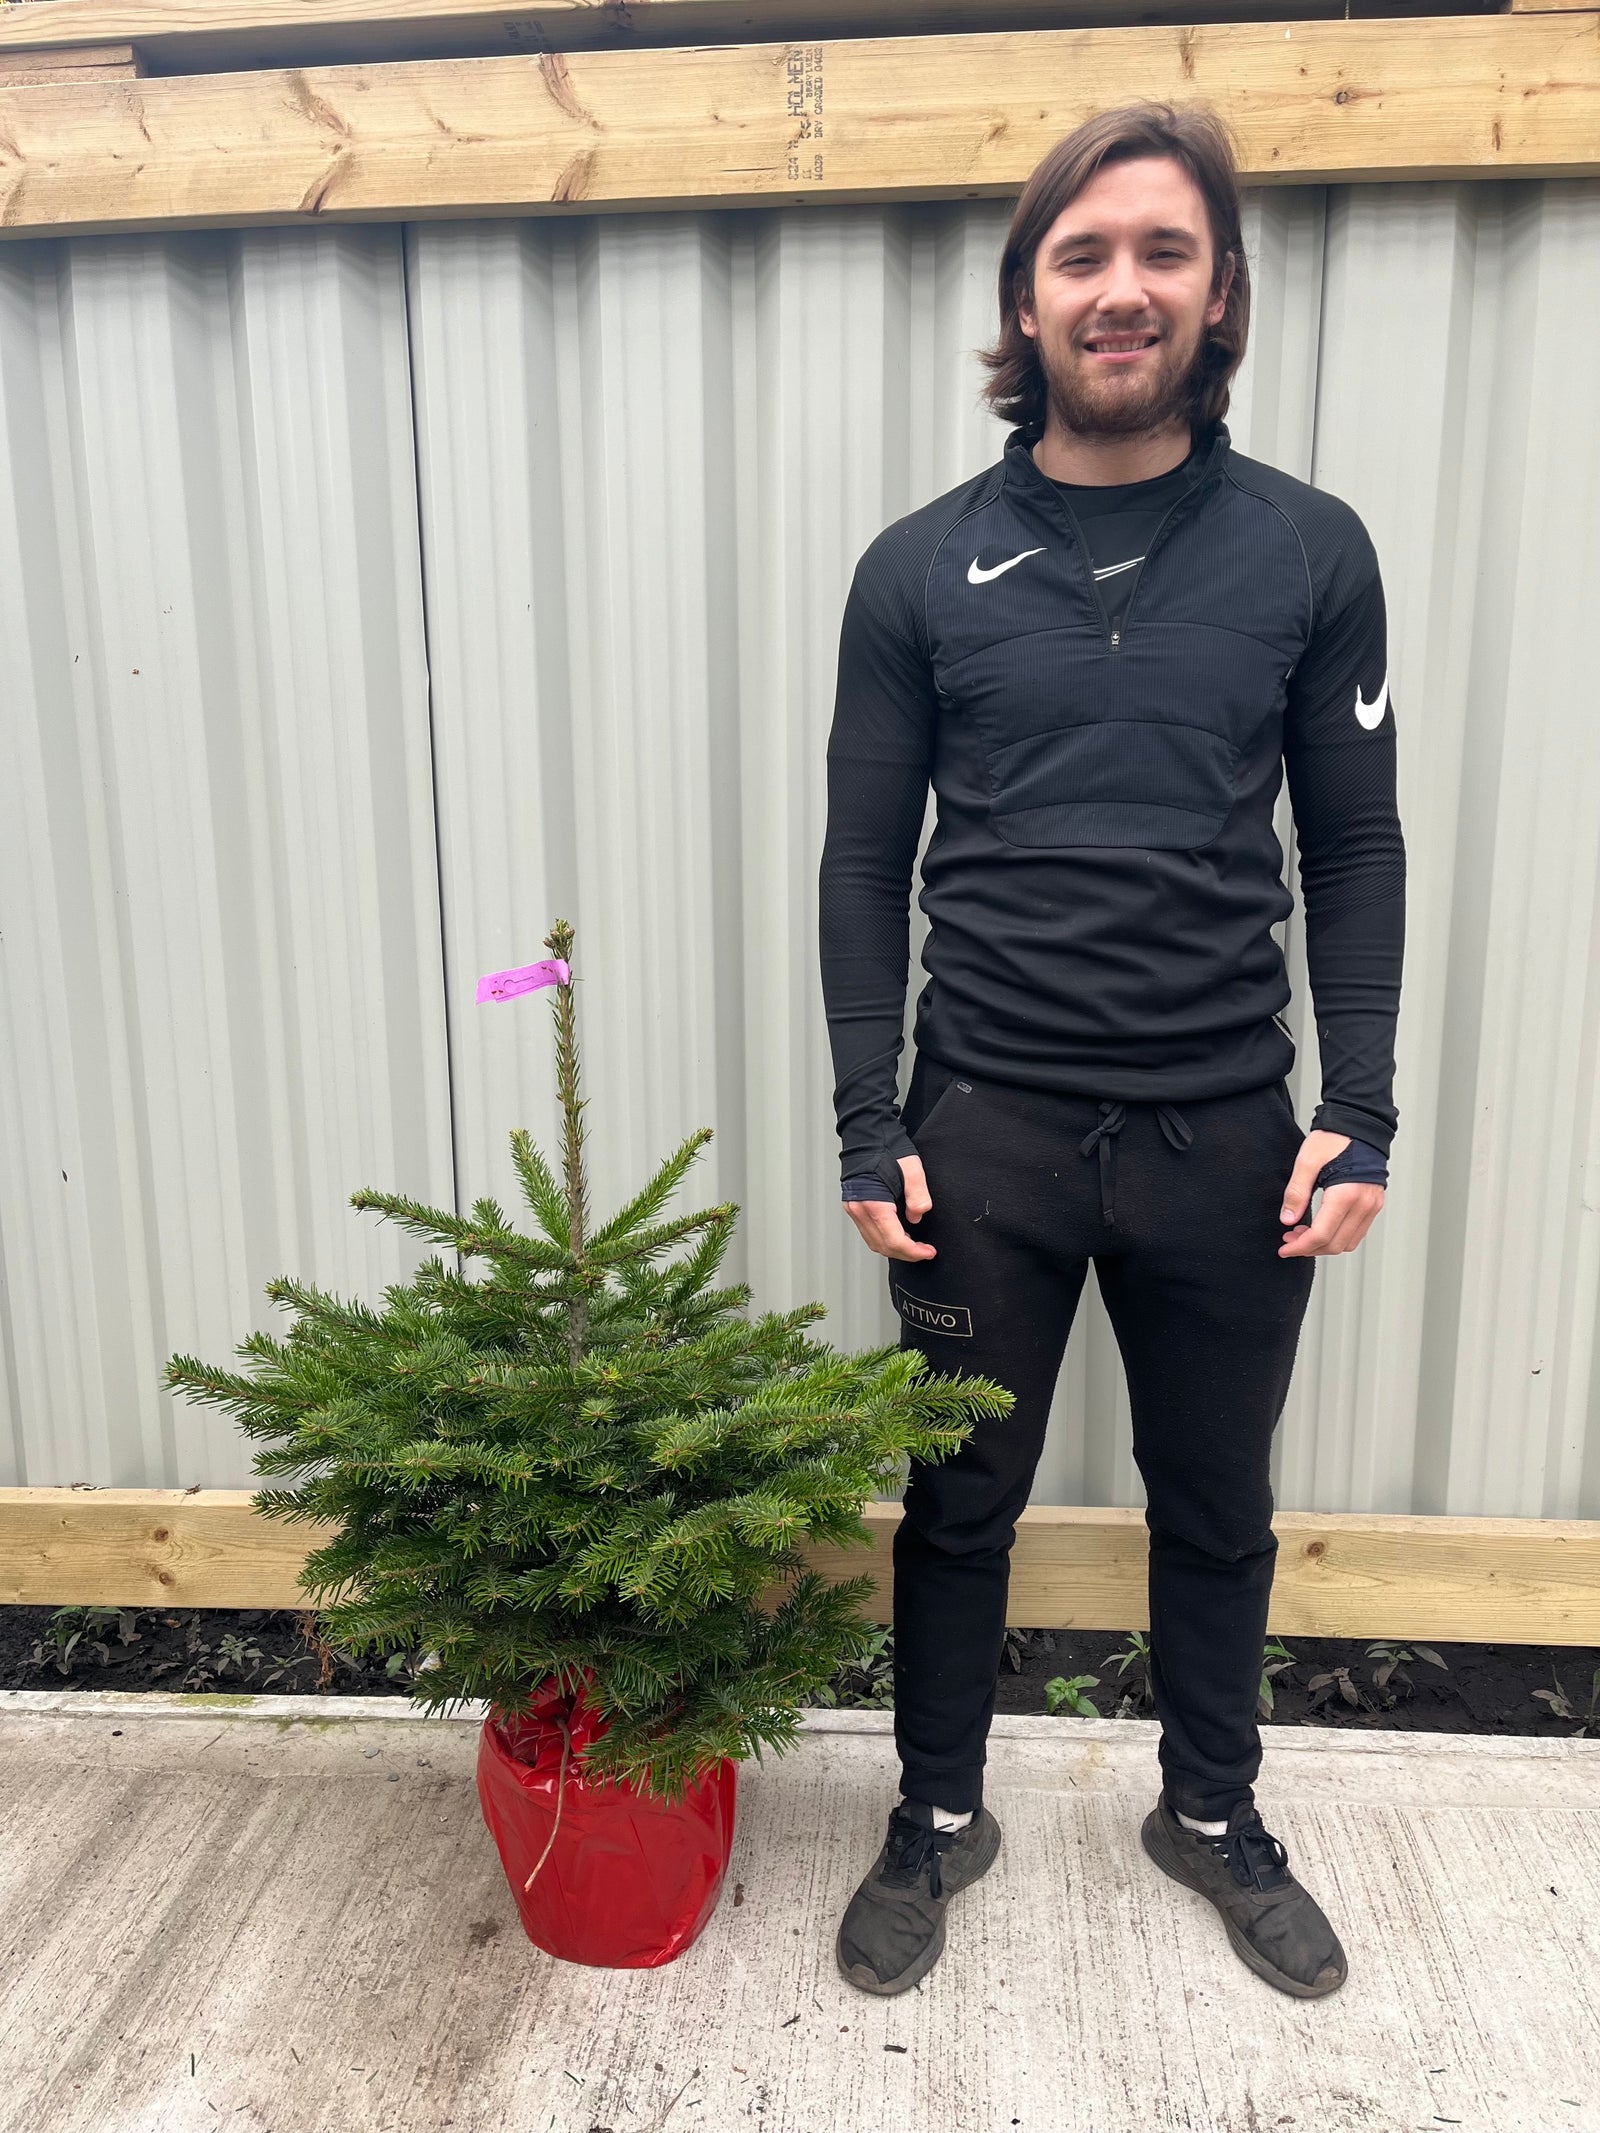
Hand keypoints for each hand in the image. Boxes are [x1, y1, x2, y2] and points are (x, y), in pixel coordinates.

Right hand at [844, 1153, 936, 1261]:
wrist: (866, 1134)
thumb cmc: (886, 1147)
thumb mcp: (912, 1168)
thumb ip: (918, 1195)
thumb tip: (917, 1218)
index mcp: (874, 1203)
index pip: (894, 1240)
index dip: (913, 1251)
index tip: (929, 1252)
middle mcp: (859, 1210)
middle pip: (883, 1246)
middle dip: (906, 1254)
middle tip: (924, 1252)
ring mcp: (854, 1209)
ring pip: (874, 1242)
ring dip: (894, 1248)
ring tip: (914, 1245)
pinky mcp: (854, 1206)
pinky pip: (869, 1232)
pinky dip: (884, 1239)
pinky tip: (899, 1233)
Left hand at [1277, 1131, 1384, 1257]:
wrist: (1360, 1125)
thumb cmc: (1335, 1138)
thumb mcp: (1307, 1161)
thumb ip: (1296, 1192)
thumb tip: (1287, 1220)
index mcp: (1346, 1194)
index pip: (1321, 1235)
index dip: (1300, 1247)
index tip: (1284, 1249)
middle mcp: (1364, 1204)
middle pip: (1335, 1244)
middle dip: (1309, 1248)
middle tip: (1289, 1240)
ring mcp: (1372, 1206)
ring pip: (1348, 1243)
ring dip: (1324, 1244)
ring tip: (1302, 1233)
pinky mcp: (1374, 1204)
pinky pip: (1357, 1232)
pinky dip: (1338, 1236)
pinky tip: (1321, 1226)